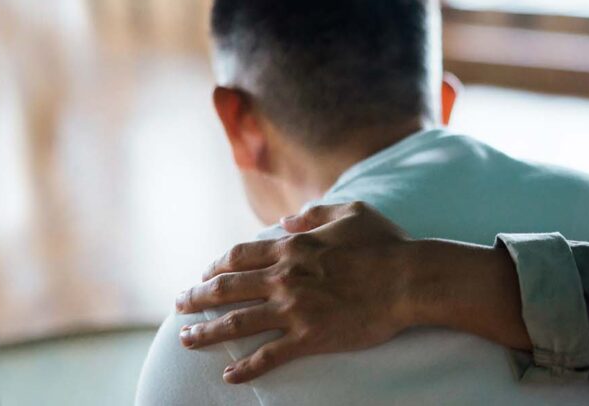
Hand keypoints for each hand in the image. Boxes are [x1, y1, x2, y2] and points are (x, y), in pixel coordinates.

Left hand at [175, 202, 416, 382]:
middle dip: (197, 297)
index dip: (216, 266)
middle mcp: (285, 277)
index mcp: (292, 247)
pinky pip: (269, 355)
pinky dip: (246, 367)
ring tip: (186, 340)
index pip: (239, 256)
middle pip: (226, 288)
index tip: (204, 274)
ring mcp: (294, 309)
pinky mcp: (310, 337)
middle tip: (179, 305)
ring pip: (237, 322)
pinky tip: (228, 375)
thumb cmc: (385, 244)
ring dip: (207, 331)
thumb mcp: (351, 212)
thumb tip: (287, 219)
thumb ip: (314, 214)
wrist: (409, 280)